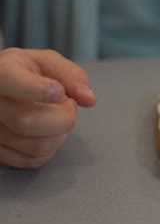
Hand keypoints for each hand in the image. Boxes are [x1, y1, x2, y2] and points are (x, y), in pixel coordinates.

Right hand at [0, 48, 96, 167]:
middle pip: (28, 122)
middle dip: (64, 118)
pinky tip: (47, 132)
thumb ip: (70, 75)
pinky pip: (32, 160)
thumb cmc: (26, 74)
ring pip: (34, 145)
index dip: (39, 89)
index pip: (9, 81)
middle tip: (69, 105)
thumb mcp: (47, 63)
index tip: (59, 92)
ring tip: (58, 118)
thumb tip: (87, 98)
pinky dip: (50, 149)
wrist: (1, 89)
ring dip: (60, 135)